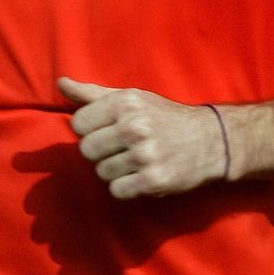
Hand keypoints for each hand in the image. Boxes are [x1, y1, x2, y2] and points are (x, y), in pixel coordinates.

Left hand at [60, 77, 228, 198]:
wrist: (212, 140)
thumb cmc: (166, 118)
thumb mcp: (133, 98)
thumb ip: (93, 94)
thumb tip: (61, 84)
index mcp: (127, 102)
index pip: (79, 123)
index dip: (93, 129)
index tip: (112, 129)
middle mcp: (135, 126)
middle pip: (86, 150)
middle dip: (102, 152)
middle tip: (125, 147)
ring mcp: (144, 154)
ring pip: (101, 172)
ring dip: (116, 170)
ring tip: (138, 160)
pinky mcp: (153, 180)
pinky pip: (117, 190)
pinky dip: (128, 187)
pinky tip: (144, 175)